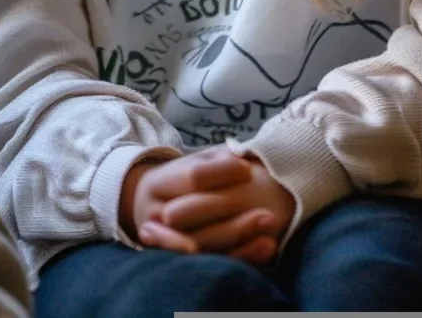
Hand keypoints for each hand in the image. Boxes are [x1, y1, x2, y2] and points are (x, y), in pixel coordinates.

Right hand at [120, 147, 293, 264]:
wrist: (151, 212)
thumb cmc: (181, 183)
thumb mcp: (190, 164)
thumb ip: (215, 159)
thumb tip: (242, 158)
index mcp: (158, 184)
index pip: (192, 177)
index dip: (221, 172)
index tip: (248, 168)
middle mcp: (158, 214)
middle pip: (194, 211)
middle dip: (229, 206)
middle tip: (265, 199)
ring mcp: (169, 242)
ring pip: (205, 241)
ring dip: (240, 232)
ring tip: (270, 222)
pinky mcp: (184, 262)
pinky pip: (216, 262)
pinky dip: (244, 254)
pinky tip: (268, 246)